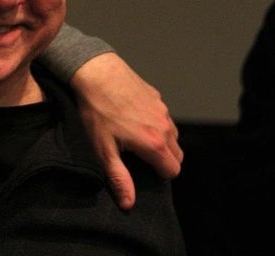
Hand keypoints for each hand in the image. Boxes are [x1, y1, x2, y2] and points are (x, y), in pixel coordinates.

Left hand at [70, 52, 182, 209]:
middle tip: (137, 156)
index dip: (158, 175)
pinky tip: (133, 118)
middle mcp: (165, 126)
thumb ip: (119, 177)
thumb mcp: (103, 148)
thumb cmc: (97, 111)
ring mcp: (163, 110)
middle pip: (177, 155)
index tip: (140, 169)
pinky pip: (164, 117)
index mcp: (154, 143)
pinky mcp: (157, 97)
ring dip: (160, 141)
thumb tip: (128, 203)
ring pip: (173, 135)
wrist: (97, 72)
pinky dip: (155, 123)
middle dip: (162, 160)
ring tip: (134, 137)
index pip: (173, 171)